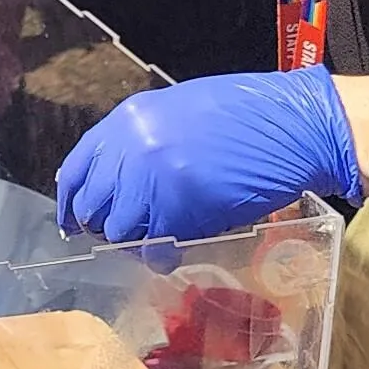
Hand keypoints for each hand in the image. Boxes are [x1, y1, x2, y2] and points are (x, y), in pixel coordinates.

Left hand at [55, 66, 361, 243]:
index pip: (79, 165)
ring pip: (120, 228)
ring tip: (159, 241)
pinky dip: (161, 257)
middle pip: (94, 202)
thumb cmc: (250, 115)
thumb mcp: (180, 112)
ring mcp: (154, 176)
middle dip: (106, 224)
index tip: (71, 219)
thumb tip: (118, 177)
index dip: (71, 198)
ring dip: (135, 242)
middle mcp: (133, 145)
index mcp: (130, 117)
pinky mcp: (180, 206)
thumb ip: (143, 140)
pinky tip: (174, 251)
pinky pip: (154, 247)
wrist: (297, 124)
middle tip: (127, 236)